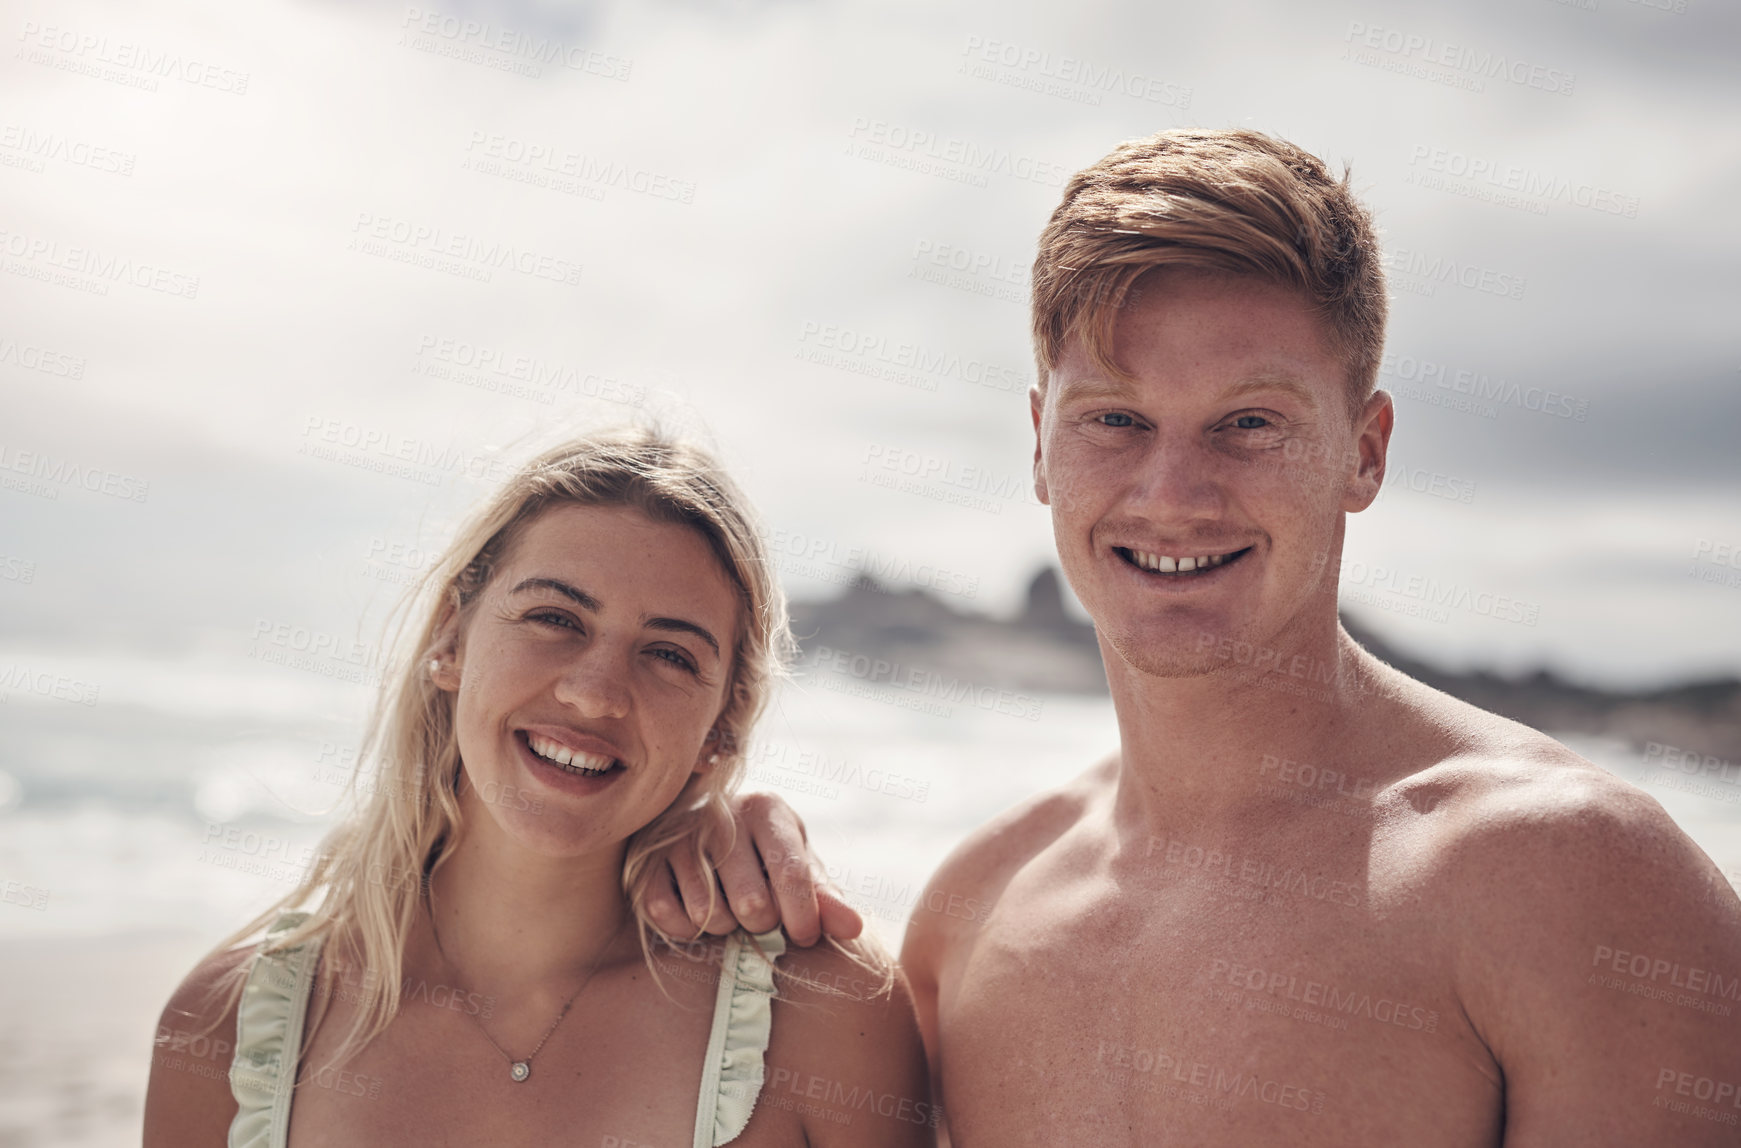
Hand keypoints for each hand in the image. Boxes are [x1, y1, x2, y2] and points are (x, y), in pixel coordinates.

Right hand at [644, 792, 864, 946]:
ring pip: (709, 914)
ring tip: (728, 909)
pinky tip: (697, 913)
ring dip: (724, 927)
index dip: (803, 916)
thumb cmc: (764, 856)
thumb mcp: (799, 866)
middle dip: (761, 924)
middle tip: (759, 915)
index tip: (804, 936)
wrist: (704, 832)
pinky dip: (686, 930)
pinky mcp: (645, 861)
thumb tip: (855, 928)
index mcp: (766, 809)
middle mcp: (721, 814)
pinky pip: (667, 916)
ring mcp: (678, 836)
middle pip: (752, 903)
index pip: (792, 873)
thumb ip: (825, 898)